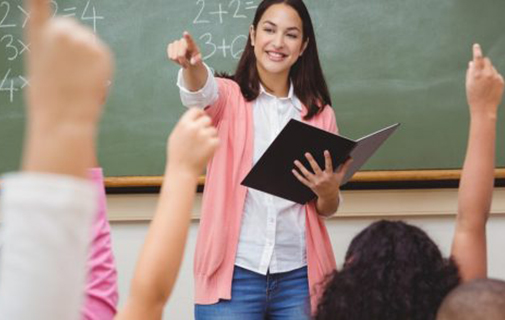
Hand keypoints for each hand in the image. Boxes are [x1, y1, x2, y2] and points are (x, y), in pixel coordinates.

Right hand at [25, 0, 111, 127]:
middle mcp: (61, 31)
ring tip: (77, 79)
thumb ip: (50, 45)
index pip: (39, 4)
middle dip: (73, 43)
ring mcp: (83, 40)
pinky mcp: (102, 52)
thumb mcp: (39, 64)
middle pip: (72, 27)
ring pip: (89, 41)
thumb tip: (67, 44)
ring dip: (86, 56)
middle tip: (68, 69)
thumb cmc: (48, 97)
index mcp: (38, 34)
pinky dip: (99, 65)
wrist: (64, 117)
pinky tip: (90, 80)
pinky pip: (101, 54)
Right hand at [167, 32, 201, 68]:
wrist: (189, 58)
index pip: (189, 40)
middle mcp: (183, 41)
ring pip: (174, 57)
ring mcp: (176, 43)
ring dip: (179, 61)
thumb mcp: (198, 60)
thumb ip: (197, 60)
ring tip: (183, 59)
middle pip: (180, 55)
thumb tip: (192, 62)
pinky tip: (178, 58)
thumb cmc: (194, 58)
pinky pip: (170, 56)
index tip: (185, 33)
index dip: (187, 37)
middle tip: (187, 62)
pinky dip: (174, 60)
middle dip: (183, 61)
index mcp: (192, 45)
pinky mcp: (170, 46)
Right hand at [168, 108, 218, 174]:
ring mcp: (204, 136)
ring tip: (202, 146)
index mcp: (184, 124)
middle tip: (202, 136)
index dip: (200, 114)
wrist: (181, 171)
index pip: (196, 110)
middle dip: (206, 126)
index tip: (201, 119)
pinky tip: (206, 151)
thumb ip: (185, 125)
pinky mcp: (212, 144)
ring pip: (213, 130)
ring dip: (210, 136)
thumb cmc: (177, 154)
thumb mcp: (175, 135)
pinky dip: (214, 145)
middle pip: (207, 119)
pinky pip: (217, 140)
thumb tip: (195, 117)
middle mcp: (194, 128)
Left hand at [292, 151, 351, 199]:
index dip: (327, 158)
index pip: (329, 165)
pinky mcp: (310, 185)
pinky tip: (293, 170)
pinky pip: (303, 180)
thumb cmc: (335, 184)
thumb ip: (345, 166)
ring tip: (296, 161)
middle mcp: (322, 179)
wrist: (329, 196)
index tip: (326, 151)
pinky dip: (298, 176)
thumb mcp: (340, 176)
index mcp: (329, 175)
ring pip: (307, 174)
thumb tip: (350, 158)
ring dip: (301, 167)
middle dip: (311, 161)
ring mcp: (315, 183)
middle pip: (315, 169)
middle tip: (307, 153)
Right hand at [466, 44, 503, 116]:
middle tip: (479, 72)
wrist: (484, 108)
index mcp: (477, 74)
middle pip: (487, 61)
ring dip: (488, 72)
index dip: (476, 51)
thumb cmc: (473, 97)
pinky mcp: (501, 81)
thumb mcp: (468, 84)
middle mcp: (487, 74)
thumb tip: (472, 63)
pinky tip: (490, 87)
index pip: (478, 58)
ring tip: (484, 84)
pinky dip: (493, 78)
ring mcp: (496, 77)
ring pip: (492, 68)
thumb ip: (470, 72)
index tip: (476, 46)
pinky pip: (497, 75)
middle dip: (483, 63)